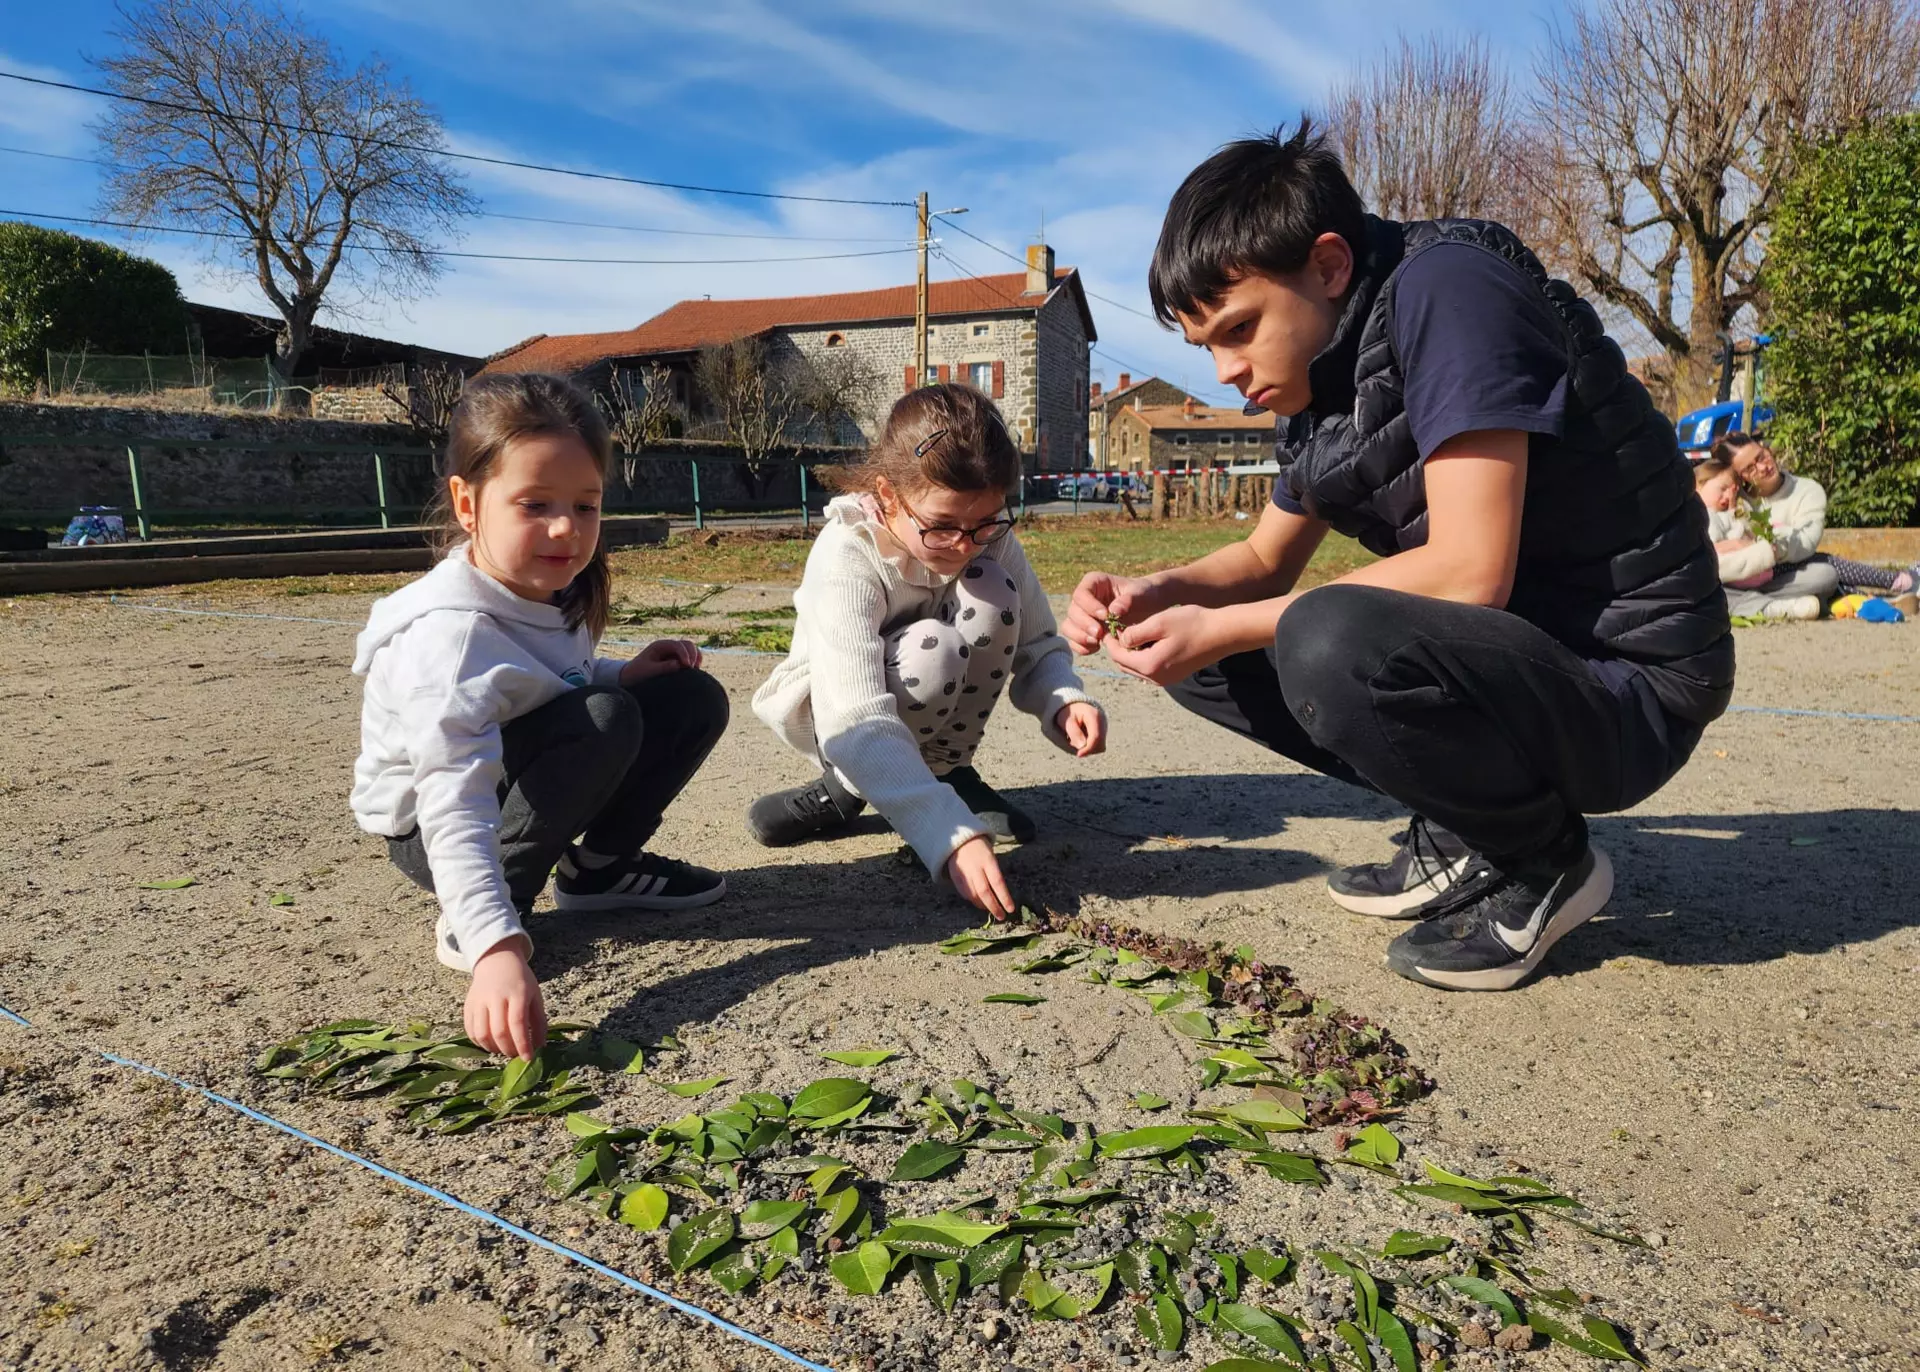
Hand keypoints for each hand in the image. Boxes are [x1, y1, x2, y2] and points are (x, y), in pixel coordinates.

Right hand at [464, 938, 546, 1060]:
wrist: (496, 960)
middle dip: (509, 1049)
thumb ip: (539, 1021)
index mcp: (517, 993)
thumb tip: (541, 1046)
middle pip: (499, 1031)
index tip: (528, 1058)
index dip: (523, 1044)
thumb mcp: (535, 996)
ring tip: (503, 1050)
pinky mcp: (468, 1005)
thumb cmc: (520, 980)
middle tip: (516, 1054)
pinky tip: (490, 1044)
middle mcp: (496, 997)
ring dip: (493, 1049)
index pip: (518, 1023)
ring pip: (482, 1034)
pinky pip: (470, 1030)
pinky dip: (479, 1043)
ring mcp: (479, 1001)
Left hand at [620, 639, 701, 683]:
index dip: (685, 654)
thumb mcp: (648, 671)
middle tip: (692, 669)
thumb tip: (679, 665)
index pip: (678, 645)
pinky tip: (694, 672)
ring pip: (692, 650)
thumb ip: (663, 667)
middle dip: (693, 655)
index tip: (687, 666)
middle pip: (688, 644)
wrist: (630, 679)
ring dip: (696, 658)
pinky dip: (695, 663)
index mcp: (660, 646)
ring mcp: (674, 654)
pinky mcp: (677, 661)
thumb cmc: (637, 674)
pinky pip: (691, 659)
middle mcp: (668, 647)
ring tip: (695, 670)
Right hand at [946, 835, 1014, 919]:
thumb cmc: (980, 848)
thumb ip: (994, 873)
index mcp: (988, 861)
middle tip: (1001, 916)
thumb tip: (1000, 893)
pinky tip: (977, 901)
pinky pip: (963, 893)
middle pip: (984, 892)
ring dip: (982, 905)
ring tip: (989, 909)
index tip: (1010, 909)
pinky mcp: (954, 877)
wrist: (959, 839)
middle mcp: (975, 868)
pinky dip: (971, 899)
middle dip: (993, 907)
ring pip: (973, 895)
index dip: (1004, 898)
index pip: (998, 883)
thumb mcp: (991, 856)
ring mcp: (964, 873)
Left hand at [1055, 701, 1105, 756]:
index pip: (1096, 737)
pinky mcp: (1103, 734)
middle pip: (1100, 744)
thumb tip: (1082, 746)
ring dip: (1088, 748)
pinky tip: (1081, 740)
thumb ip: (1074, 732)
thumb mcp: (1067, 721)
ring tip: (1076, 739)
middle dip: (1087, 749)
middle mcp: (1103, 722)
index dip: (1088, 748)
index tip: (1078, 754)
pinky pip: (1099, 746)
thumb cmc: (1069, 713)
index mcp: (1094, 716)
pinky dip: (1090, 747)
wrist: (1074, 707)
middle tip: (1072, 743)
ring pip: (1100, 747)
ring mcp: (1104, 728)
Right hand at [1062, 571, 1157, 654]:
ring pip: (1068, 626)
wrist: (1148, 608)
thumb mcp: (1141, 593)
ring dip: (1079, 636)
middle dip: (1084, 624)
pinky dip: (1081, 647)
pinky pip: (1073, 641)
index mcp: (1094, 582)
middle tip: (1100, 633)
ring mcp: (1082, 616)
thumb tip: (1113, 611)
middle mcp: (1084, 598)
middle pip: (1072, 611)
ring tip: (1097, 642)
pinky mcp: (1083, 631)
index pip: (1081, 593)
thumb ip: (1129, 600)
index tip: (1105, 616)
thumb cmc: (1143, 596)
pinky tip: (1096, 648)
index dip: (1089, 606)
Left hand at [1106, 603, 1234, 686]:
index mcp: (1150, 665)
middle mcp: (1156, 678)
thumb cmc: (1192, 623)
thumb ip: (1135, 632)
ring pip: (1136, 668)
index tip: (1108, 625)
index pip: (1118, 656)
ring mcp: (1165, 680)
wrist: (1222, 634)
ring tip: (1132, 633)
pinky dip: (1143, 657)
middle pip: (1124, 665)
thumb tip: (1120, 639)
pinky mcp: (1173, 676)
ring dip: (1130, 653)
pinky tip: (1148, 641)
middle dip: (1118, 648)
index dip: (1110, 640)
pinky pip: (1149, 669)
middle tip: (1118, 629)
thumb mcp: (1159, 622)